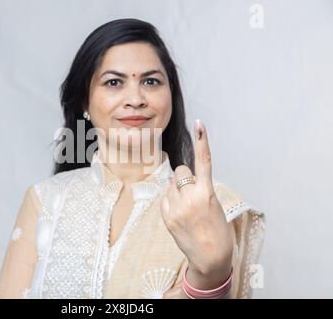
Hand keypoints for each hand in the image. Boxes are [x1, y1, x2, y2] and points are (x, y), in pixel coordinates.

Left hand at [160, 119, 232, 285]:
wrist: (211, 257)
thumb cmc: (217, 230)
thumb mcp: (214, 205)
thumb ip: (198, 189)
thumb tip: (178, 181)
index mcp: (207, 193)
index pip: (204, 161)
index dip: (202, 141)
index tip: (199, 124)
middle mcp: (191, 198)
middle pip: (180, 172)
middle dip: (184, 178)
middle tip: (191, 194)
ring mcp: (177, 208)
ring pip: (171, 186)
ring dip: (177, 192)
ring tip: (187, 210)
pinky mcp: (168, 217)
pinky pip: (165, 199)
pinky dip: (170, 203)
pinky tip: (180, 215)